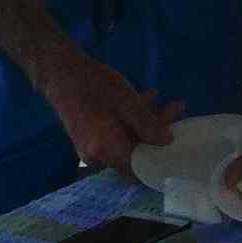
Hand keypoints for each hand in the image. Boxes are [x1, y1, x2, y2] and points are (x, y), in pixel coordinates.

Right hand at [38, 48, 180, 171]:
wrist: (61, 72)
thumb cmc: (94, 85)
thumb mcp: (127, 102)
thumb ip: (147, 124)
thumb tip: (167, 143)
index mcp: (106, 150)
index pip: (138, 170)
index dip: (160, 162)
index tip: (180, 148)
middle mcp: (98, 155)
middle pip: (137, 152)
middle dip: (160, 134)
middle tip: (180, 112)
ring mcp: (95, 146)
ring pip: (130, 141)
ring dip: (150, 123)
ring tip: (172, 102)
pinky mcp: (94, 136)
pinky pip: (119, 134)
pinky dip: (134, 120)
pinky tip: (149, 99)